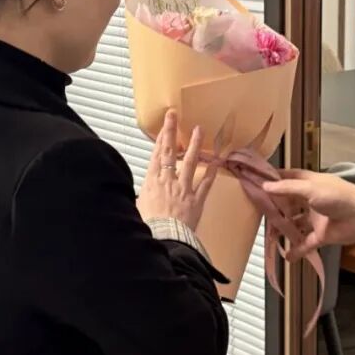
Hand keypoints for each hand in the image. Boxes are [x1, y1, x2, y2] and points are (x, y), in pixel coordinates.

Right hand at [137, 110, 218, 230]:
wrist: (162, 239)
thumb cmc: (148, 227)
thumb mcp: (137, 209)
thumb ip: (142, 198)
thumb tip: (139, 195)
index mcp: (152, 183)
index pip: (156, 155)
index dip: (160, 139)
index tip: (164, 126)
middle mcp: (168, 182)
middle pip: (170, 152)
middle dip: (172, 132)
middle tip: (174, 115)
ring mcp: (183, 189)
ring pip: (191, 162)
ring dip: (195, 145)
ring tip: (200, 130)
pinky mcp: (196, 200)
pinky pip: (206, 184)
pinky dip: (212, 173)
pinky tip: (218, 161)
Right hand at [262, 170, 354, 260]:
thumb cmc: (339, 197)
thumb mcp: (311, 189)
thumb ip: (288, 189)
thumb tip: (265, 185)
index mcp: (309, 183)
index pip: (287, 179)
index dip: (273, 181)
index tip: (256, 184)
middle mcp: (310, 199)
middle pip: (288, 203)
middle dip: (275, 208)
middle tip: (258, 214)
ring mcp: (315, 218)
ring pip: (294, 224)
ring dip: (283, 230)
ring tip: (270, 236)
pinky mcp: (320, 235)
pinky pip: (305, 243)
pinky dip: (297, 250)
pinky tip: (287, 256)